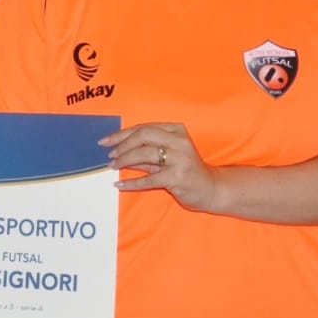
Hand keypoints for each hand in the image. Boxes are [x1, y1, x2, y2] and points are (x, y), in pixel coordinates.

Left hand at [100, 123, 220, 213]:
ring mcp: (180, 159)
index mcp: (176, 131)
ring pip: (144, 154)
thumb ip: (145, 152)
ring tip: (113, 166)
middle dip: (122, 144)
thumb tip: (117, 151)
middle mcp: (179, 141)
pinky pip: (149, 179)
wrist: (211, 189)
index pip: (144, 128)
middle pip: (143, 136)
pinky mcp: (178, 177)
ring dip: (124, 160)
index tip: (106, 141)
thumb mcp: (167, 157)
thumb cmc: (186, 170)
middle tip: (110, 154)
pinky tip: (119, 184)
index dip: (122, 134)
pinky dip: (131, 182)